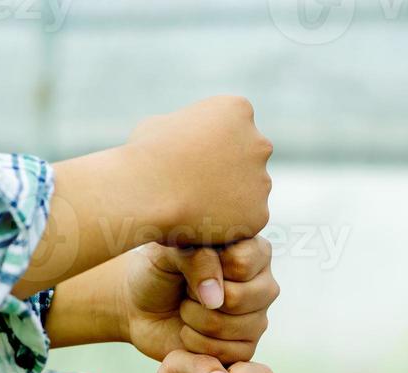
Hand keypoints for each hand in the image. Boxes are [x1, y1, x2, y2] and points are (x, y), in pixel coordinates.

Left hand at [123, 237, 278, 362]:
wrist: (140, 308)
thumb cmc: (157, 272)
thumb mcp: (170, 251)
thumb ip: (197, 258)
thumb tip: (216, 298)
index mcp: (254, 251)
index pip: (242, 262)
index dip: (209, 268)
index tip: (193, 264)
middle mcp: (263, 285)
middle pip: (238, 298)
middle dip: (198, 298)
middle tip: (186, 292)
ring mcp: (257, 319)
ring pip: (230, 327)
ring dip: (194, 320)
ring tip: (186, 310)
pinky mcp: (245, 349)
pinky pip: (226, 352)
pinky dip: (196, 344)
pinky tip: (190, 332)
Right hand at [128, 96, 272, 244]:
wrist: (148, 193)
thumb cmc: (145, 156)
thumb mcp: (162, 124)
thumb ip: (185, 130)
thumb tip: (183, 139)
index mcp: (238, 110)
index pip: (235, 128)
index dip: (213, 145)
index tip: (192, 160)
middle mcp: (258, 143)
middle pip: (250, 159)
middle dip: (231, 171)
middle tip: (199, 188)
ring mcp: (262, 181)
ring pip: (250, 193)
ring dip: (231, 200)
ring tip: (197, 209)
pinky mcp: (258, 215)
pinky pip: (246, 222)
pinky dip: (229, 226)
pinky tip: (203, 225)